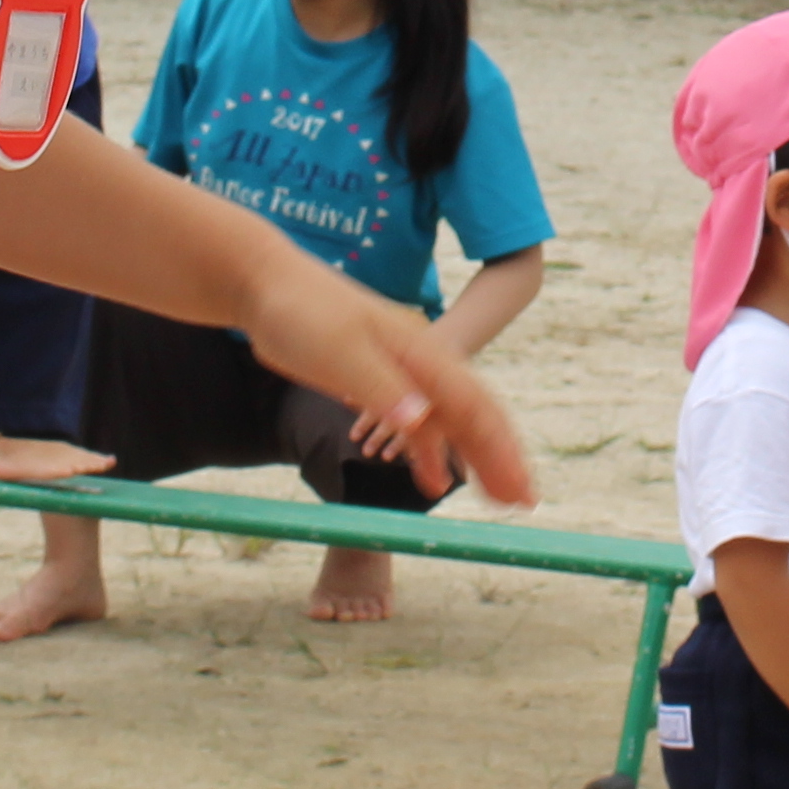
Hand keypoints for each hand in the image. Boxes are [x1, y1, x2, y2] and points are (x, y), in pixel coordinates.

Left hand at [245, 260, 536, 506]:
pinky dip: (429, 454)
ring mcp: (400, 373)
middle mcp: (420, 364)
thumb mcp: (341, 351)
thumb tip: (421, 421)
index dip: (501, 449)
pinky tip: (433, 481)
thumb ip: (381, 386)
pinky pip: (416, 424)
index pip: (474, 406)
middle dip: (500, 458)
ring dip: (473, 459)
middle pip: (472, 416)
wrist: (266, 285)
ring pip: (447, 423)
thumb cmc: (303, 312)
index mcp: (421, 353)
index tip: (520, 487)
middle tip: (522, 502)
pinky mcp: (377, 382)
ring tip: (495, 498)